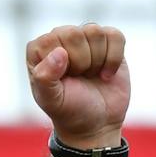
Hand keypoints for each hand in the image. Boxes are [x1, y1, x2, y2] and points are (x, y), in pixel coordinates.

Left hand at [26, 24, 130, 146]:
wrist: (96, 123)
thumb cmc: (69, 111)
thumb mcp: (51, 100)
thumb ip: (45, 78)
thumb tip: (59, 52)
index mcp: (39, 50)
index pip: (54, 39)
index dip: (64, 62)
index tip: (64, 80)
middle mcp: (59, 38)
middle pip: (76, 34)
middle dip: (82, 62)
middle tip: (79, 79)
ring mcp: (84, 37)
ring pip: (96, 33)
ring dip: (97, 62)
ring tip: (90, 76)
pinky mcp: (108, 41)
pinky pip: (115, 36)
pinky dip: (114, 59)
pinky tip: (106, 74)